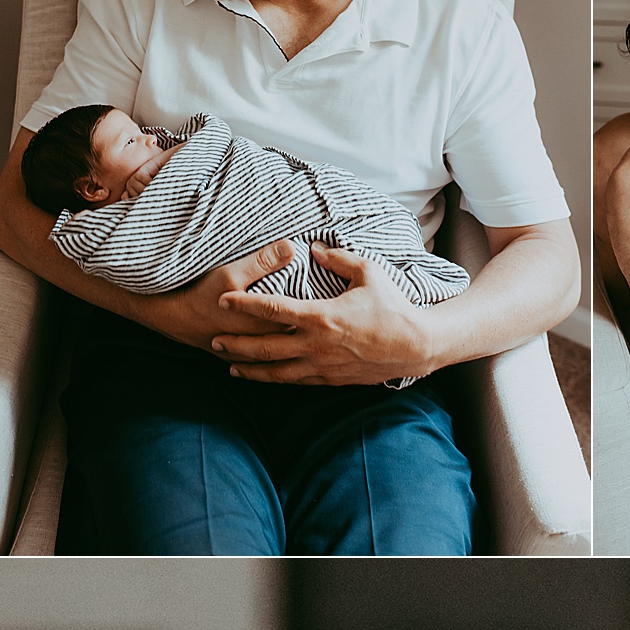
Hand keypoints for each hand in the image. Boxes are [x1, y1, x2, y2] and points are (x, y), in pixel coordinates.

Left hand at [206, 235, 438, 372]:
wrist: (415, 346)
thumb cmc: (393, 307)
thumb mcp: (369, 273)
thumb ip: (339, 259)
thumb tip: (316, 248)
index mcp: (321, 316)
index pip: (273, 309)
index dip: (245, 304)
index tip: (224, 300)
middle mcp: (316, 345)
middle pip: (265, 347)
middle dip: (236, 344)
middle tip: (214, 340)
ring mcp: (323, 366)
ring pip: (277, 372)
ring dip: (251, 368)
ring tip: (230, 365)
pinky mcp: (332, 380)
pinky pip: (297, 382)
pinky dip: (277, 380)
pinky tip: (266, 377)